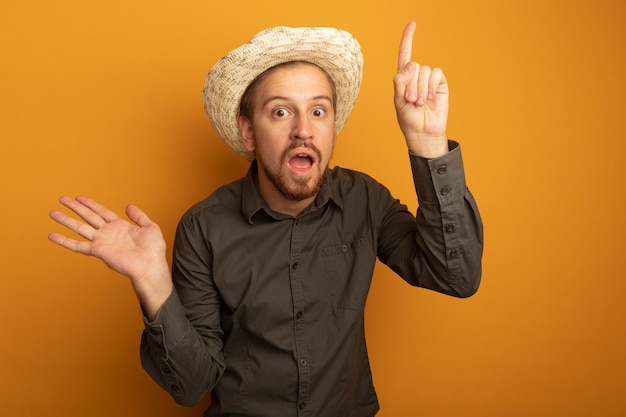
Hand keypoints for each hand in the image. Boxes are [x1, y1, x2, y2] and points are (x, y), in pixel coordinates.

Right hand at [49, 196, 171, 317]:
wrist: (150, 265)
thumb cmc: (153, 250)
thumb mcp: (149, 227)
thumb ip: (139, 216)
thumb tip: (129, 206)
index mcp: (120, 226)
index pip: (101, 211)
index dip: (91, 204)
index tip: (79, 197)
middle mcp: (108, 232)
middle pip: (88, 216)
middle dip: (75, 207)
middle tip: (62, 199)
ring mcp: (102, 241)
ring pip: (80, 227)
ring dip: (66, 220)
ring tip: (52, 213)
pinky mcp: (98, 251)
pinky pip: (78, 245)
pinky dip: (64, 241)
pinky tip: (53, 236)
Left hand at [393, 21, 448, 157]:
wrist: (423, 132)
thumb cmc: (408, 119)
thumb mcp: (398, 100)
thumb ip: (400, 81)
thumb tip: (412, 63)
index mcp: (404, 78)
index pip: (405, 55)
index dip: (408, 39)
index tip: (412, 24)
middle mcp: (416, 76)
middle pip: (414, 66)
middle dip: (411, 84)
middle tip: (411, 101)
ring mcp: (429, 80)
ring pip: (424, 71)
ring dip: (420, 88)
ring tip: (420, 103)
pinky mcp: (440, 84)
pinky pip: (436, 74)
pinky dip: (431, 86)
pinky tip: (430, 98)